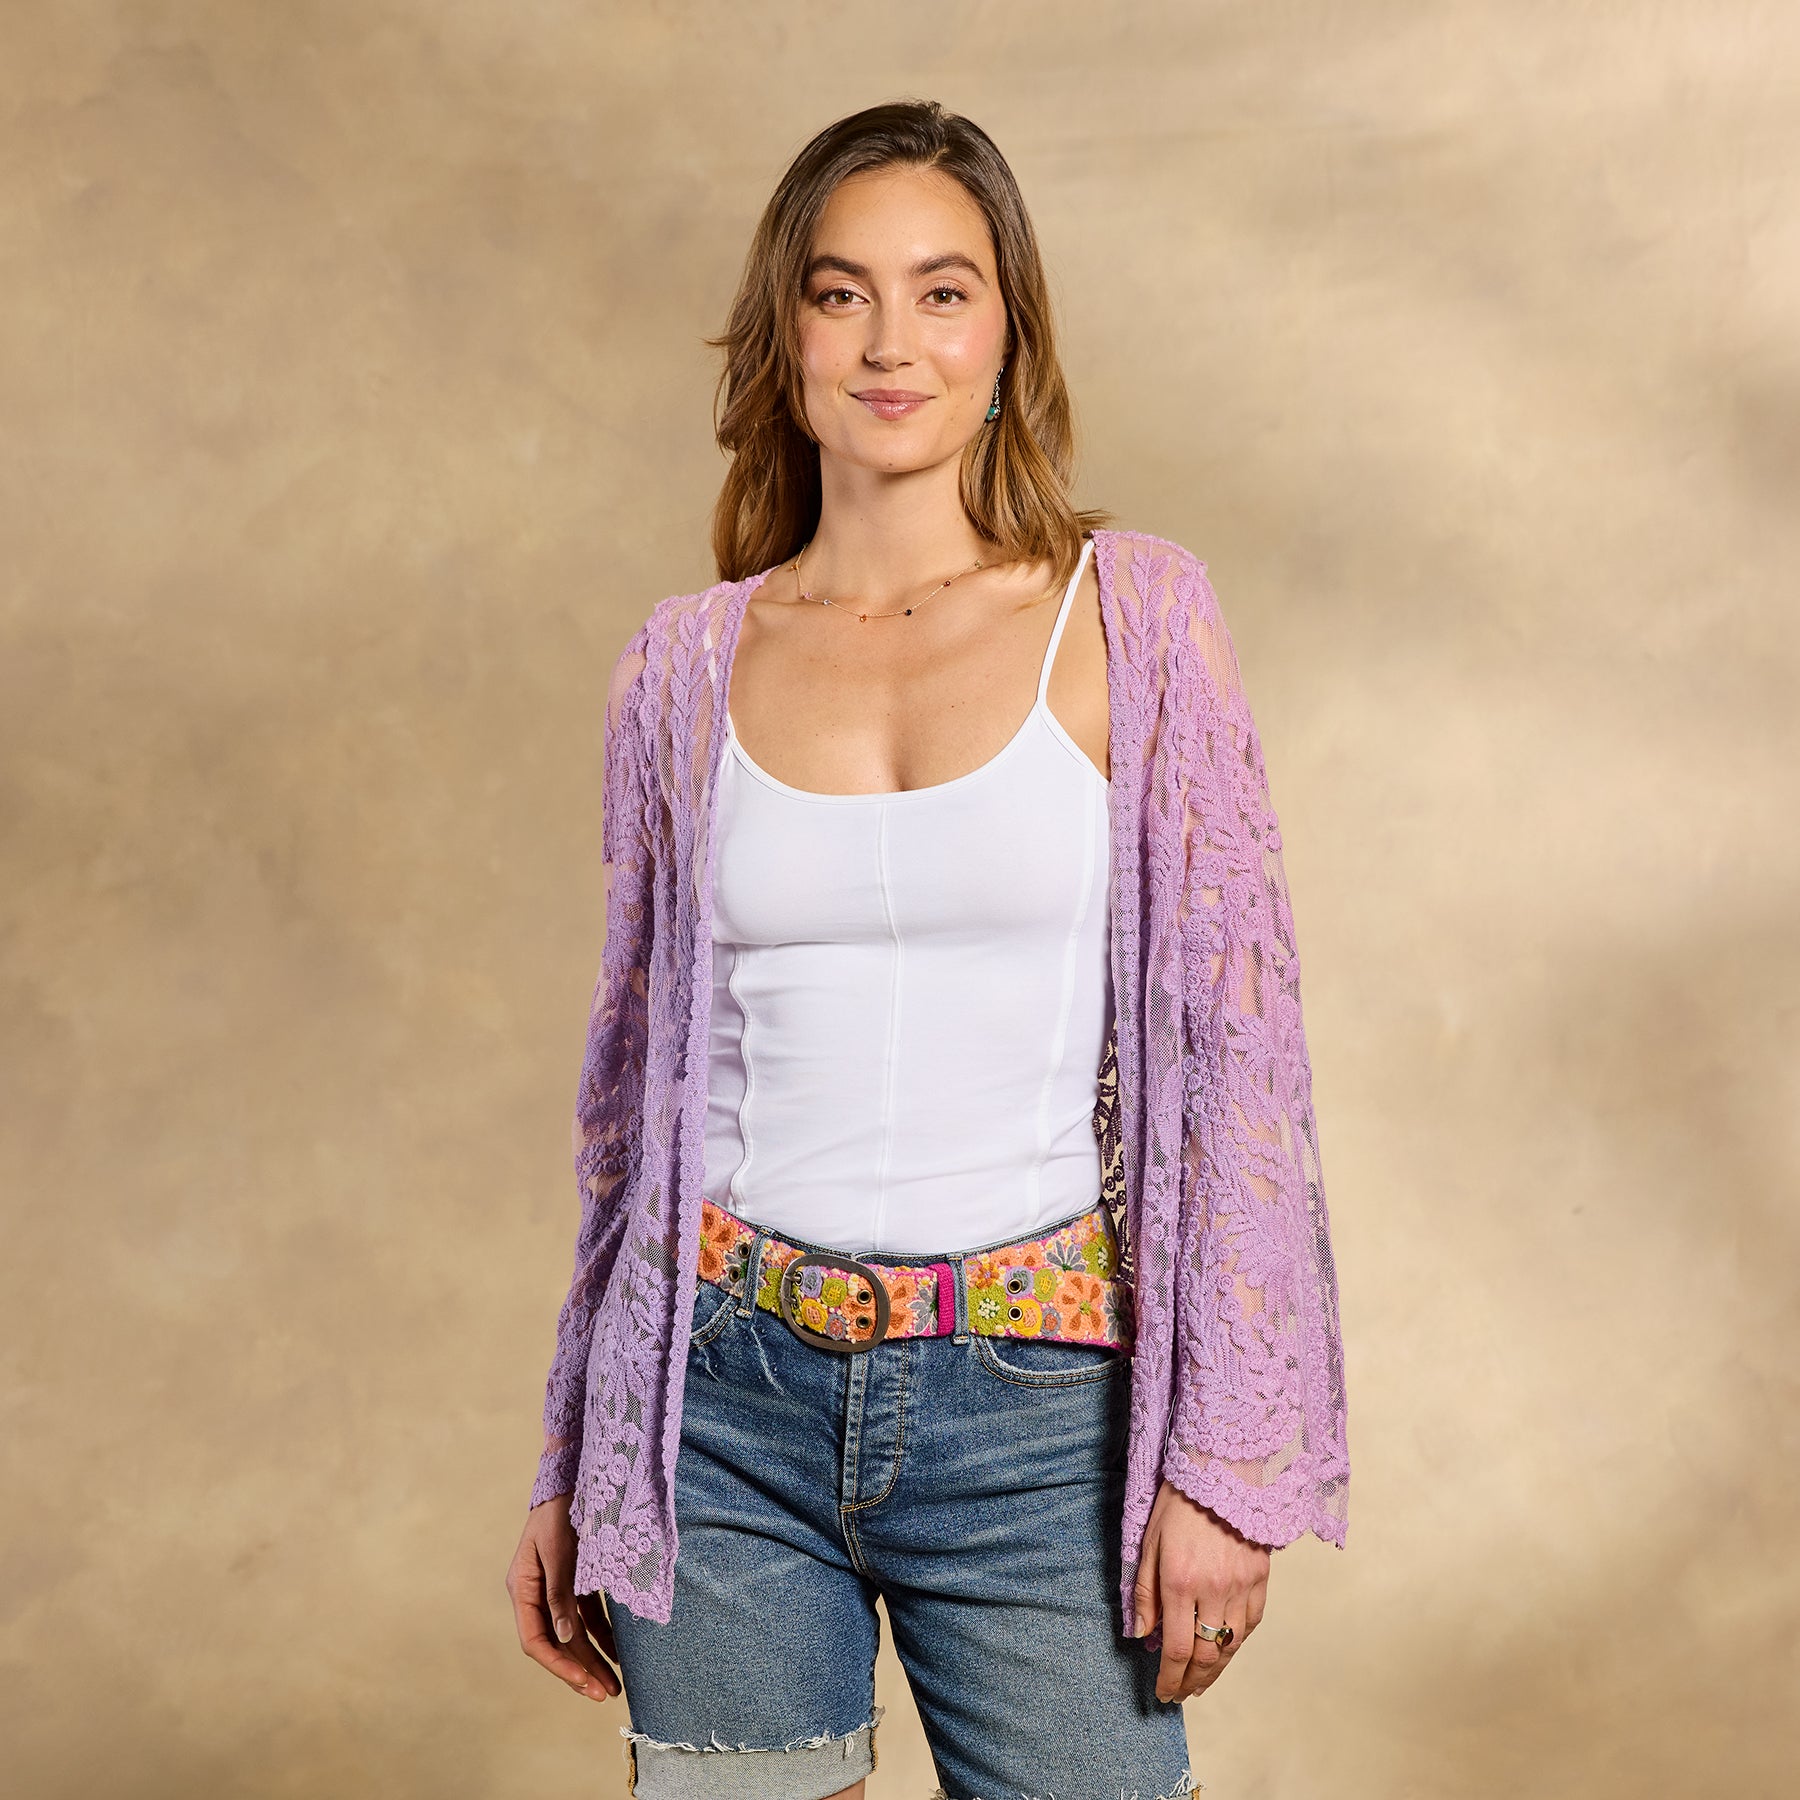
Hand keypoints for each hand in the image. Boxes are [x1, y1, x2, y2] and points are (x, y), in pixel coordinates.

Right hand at [505, 1494, 621, 1702]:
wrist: (573, 1475)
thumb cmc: (561, 1510)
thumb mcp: (559, 1551)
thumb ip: (560, 1593)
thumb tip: (563, 1638)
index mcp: (522, 1588)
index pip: (536, 1640)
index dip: (559, 1664)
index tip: (584, 1683)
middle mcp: (536, 1593)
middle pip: (557, 1643)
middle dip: (581, 1670)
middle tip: (606, 1694)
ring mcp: (555, 1589)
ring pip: (573, 1634)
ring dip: (594, 1658)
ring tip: (615, 1686)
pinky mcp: (575, 1581)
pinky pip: (587, 1617)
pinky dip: (603, 1635)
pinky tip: (619, 1653)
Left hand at [1132, 1479, 1269, 1702]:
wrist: (1220, 1469)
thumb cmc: (1177, 1502)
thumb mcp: (1148, 1542)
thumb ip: (1144, 1592)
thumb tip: (1142, 1634)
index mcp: (1180, 1581)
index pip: (1177, 1648)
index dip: (1170, 1677)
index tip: (1163, 1691)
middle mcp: (1213, 1589)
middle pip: (1207, 1655)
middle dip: (1191, 1682)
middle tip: (1180, 1694)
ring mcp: (1241, 1584)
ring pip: (1232, 1645)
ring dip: (1216, 1671)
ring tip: (1201, 1683)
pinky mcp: (1260, 1576)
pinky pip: (1252, 1622)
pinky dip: (1238, 1643)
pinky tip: (1226, 1650)